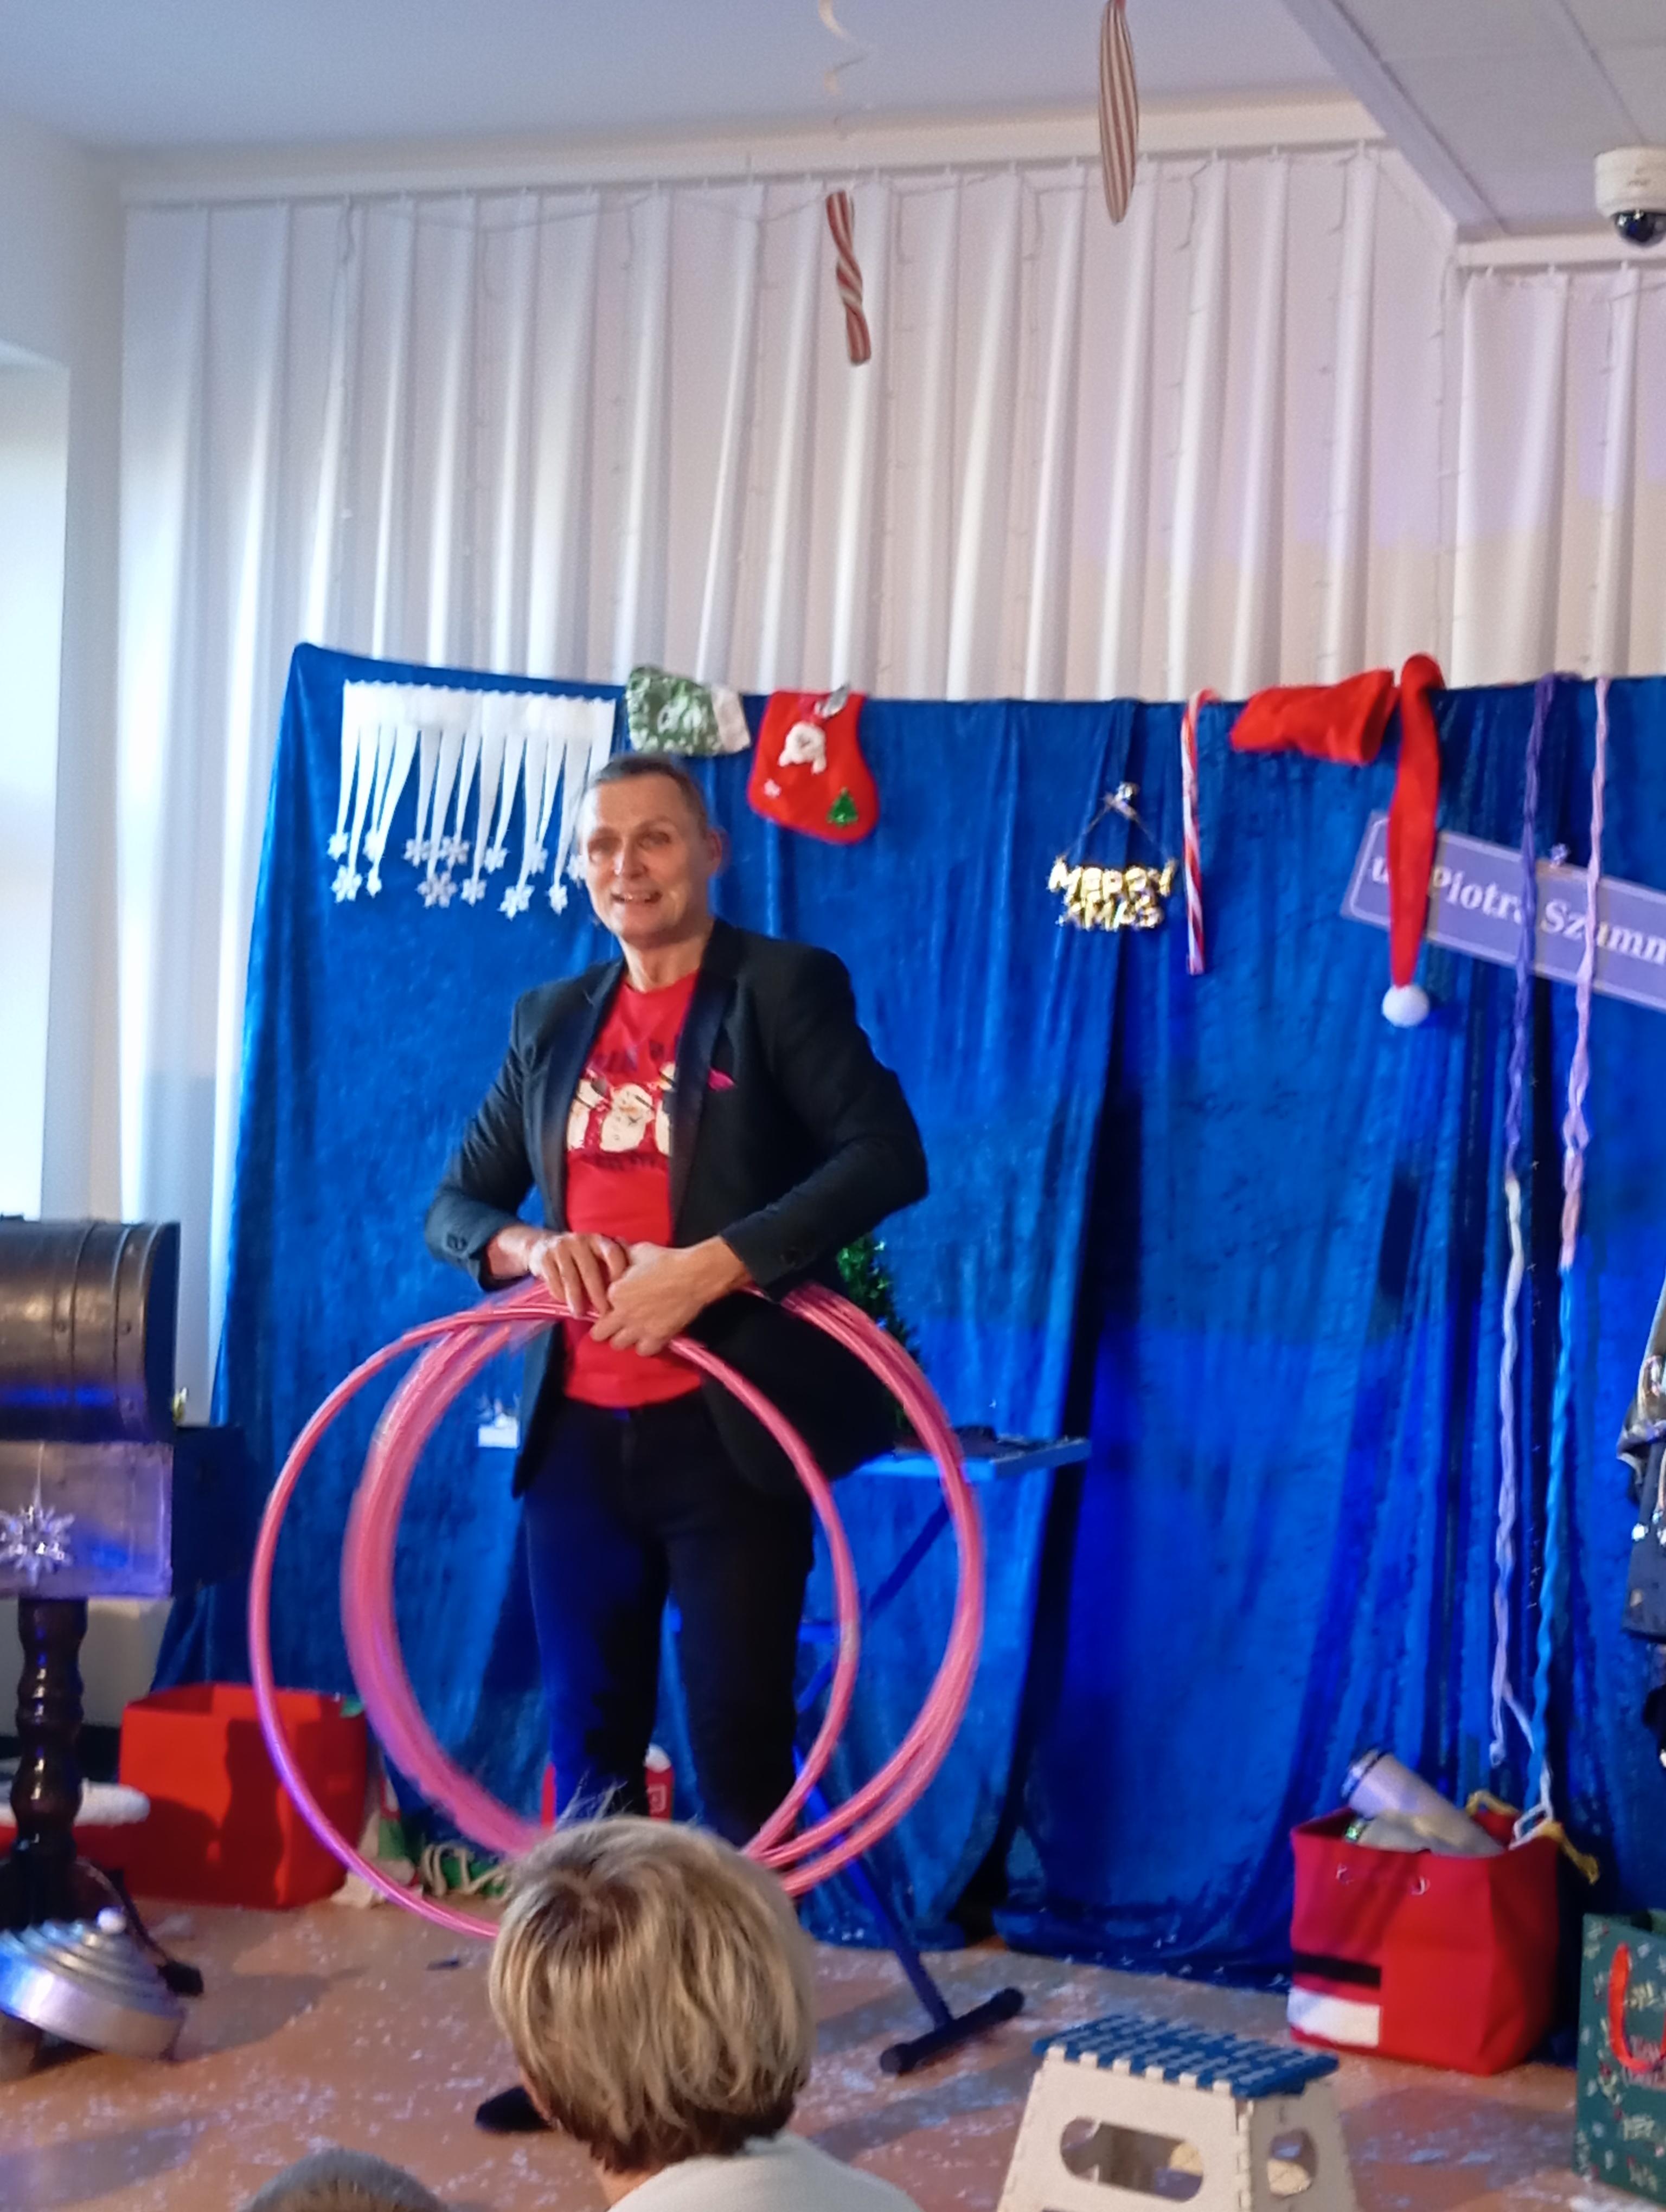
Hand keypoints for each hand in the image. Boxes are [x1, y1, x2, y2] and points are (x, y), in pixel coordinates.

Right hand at [484, 1225, 627, 1318]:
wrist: (542, 1245)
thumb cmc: (578, 1258)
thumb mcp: (595, 1256)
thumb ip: (609, 1268)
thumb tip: (626, 1297)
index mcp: (598, 1240)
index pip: (613, 1253)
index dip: (619, 1273)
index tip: (623, 1295)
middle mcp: (580, 1240)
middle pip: (591, 1270)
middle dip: (598, 1294)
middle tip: (604, 1314)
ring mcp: (561, 1247)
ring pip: (570, 1277)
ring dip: (576, 1299)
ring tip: (580, 1314)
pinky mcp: (545, 1256)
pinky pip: (554, 1279)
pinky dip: (560, 1294)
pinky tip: (565, 1304)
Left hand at [589, 1239, 749, 1358]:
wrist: (694, 1275)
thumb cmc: (667, 1260)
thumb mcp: (640, 1251)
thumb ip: (623, 1253)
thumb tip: (616, 1246)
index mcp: (614, 1293)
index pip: (597, 1306)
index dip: (604, 1305)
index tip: (611, 1303)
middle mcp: (622, 1314)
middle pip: (599, 1333)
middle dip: (604, 1328)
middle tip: (613, 1322)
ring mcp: (639, 1328)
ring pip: (618, 1344)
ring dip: (622, 1338)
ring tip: (630, 1331)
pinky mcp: (658, 1337)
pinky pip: (643, 1351)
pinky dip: (645, 1346)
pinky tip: (649, 1336)